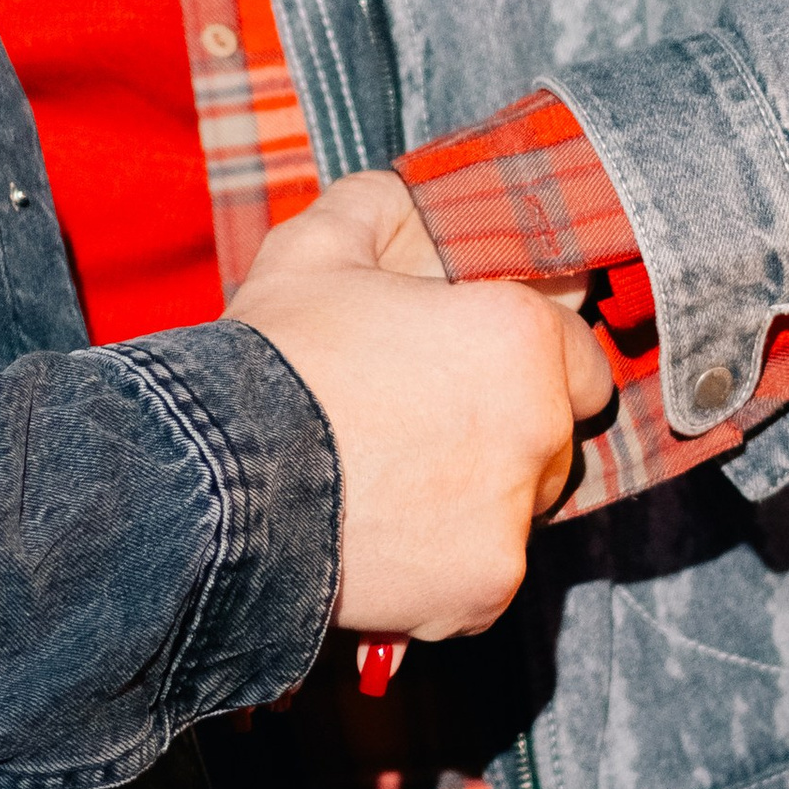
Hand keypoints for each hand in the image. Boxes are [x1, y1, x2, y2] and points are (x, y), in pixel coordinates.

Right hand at [230, 172, 612, 641]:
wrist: (212, 485)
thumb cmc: (272, 360)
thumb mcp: (314, 249)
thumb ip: (380, 209)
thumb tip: (411, 198)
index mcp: (518, 336)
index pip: (576, 353)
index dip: (526, 357)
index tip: (475, 367)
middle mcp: (538, 428)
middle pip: (555, 435)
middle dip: (508, 429)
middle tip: (426, 424)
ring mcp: (514, 518)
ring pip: (520, 507)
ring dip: (477, 497)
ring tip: (392, 484)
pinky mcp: (483, 589)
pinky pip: (483, 573)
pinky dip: (445, 562)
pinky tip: (382, 535)